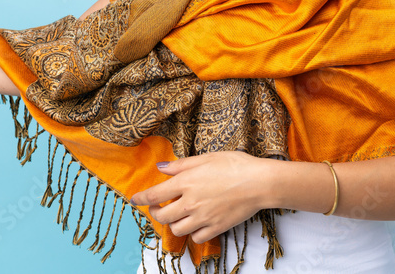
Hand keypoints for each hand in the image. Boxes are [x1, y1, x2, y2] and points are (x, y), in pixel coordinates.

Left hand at [130, 151, 273, 243]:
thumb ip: (181, 165)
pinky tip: (195, 223)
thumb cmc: (235, 165)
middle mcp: (190, 202)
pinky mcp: (215, 228)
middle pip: (162, 216)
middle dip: (155, 212)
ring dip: (172, 223)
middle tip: (158, 207)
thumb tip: (161, 168)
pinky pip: (195, 237)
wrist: (259, 182)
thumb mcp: (206, 157)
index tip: (135, 200)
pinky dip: (192, 232)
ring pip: (176, 229)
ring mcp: (202, 218)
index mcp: (186, 182)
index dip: (141, 199)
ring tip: (177, 215)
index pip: (154, 195)